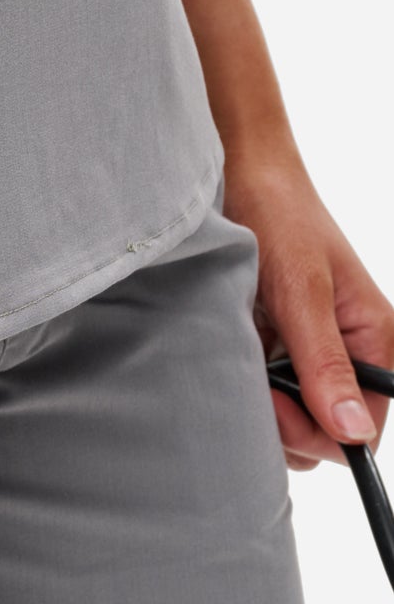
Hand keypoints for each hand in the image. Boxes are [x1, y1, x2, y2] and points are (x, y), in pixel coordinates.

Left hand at [226, 149, 393, 470]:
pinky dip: (246, 381)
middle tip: (252, 385)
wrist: (236, 170)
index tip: (279, 407)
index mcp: (374, 338)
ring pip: (294, 413)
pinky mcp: (276, 341)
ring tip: (239, 359)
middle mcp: (348, 349)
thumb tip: (353, 430)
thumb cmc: (278, 214)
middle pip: (327, 427)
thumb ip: (325, 361)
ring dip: (264, 402)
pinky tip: (229, 350)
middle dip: (290, 422)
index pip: (366, 424)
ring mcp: (309, 347)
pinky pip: (267, 386)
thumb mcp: (301, 290)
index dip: (324, 432)